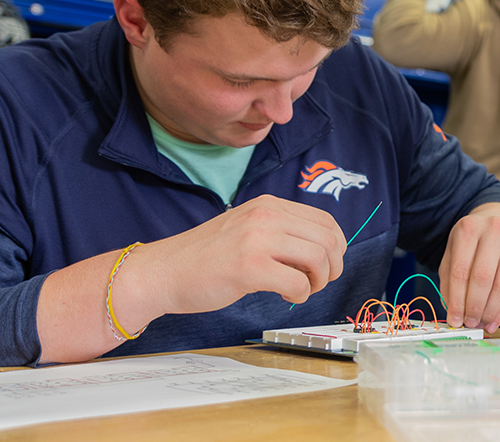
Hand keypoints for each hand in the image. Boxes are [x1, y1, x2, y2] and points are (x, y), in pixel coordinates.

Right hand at [135, 195, 347, 312]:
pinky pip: (299, 283)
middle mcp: (265, 216)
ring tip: (301, 289)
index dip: (335, 247)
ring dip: (318, 281)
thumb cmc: (204, 258)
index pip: (325, 220)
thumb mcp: (246, 229)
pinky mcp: (249, 267)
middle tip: (317, 282)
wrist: (163, 272)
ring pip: (319, 259)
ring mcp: (257, 239)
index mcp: (268, 205)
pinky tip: (284, 295)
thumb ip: (280, 232)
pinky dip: (300, 294)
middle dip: (332, 267)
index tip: (327, 265)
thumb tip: (324, 249)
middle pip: (328, 240)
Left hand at [438, 203, 499, 328]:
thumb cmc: (475, 239)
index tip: (454, 320)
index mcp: (468, 229)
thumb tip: (452, 312)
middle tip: (469, 323)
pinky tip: (495, 319)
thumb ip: (449, 279)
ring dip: (490, 311)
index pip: (460, 272)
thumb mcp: (455, 250)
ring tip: (482, 323)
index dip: (457, 301)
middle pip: (482, 278)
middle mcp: (494, 231)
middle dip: (474, 307)